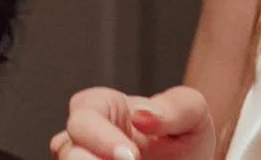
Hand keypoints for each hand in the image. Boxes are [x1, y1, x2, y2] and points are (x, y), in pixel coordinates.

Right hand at [52, 86, 214, 159]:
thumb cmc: (187, 142)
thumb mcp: (194, 116)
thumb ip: (176, 106)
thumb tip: (142, 114)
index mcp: (109, 109)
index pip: (85, 111)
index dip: (99, 133)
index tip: (130, 155)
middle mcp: (91, 139)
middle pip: (67, 145)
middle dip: (87, 159)